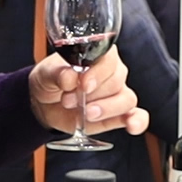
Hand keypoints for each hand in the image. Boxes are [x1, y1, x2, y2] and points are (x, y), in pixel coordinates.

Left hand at [29, 47, 148, 136]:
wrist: (44, 104)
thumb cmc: (49, 81)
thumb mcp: (46, 73)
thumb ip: (57, 73)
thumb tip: (69, 77)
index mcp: (97, 55)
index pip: (109, 59)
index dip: (98, 73)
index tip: (83, 84)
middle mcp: (112, 73)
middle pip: (116, 81)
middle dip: (92, 95)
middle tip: (69, 100)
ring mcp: (117, 94)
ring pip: (126, 99)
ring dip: (107, 109)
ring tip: (86, 114)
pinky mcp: (118, 115)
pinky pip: (137, 116)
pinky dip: (137, 121)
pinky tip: (131, 126)